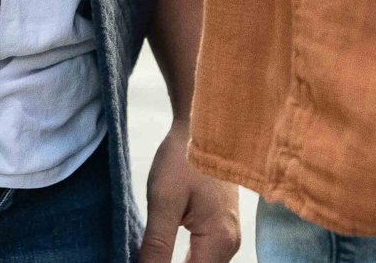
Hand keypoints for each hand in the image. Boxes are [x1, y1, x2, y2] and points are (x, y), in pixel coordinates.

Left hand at [139, 118, 239, 262]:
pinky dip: (185, 262)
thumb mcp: (163, 201)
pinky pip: (204, 258)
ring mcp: (229, 237)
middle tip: (146, 257)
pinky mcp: (222, 230)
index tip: (145, 262)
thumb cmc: (184, 157)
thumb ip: (156, 246)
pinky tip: (164, 258)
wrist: (205, 126)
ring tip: (152, 257)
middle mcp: (230, 244)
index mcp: (219, 240)